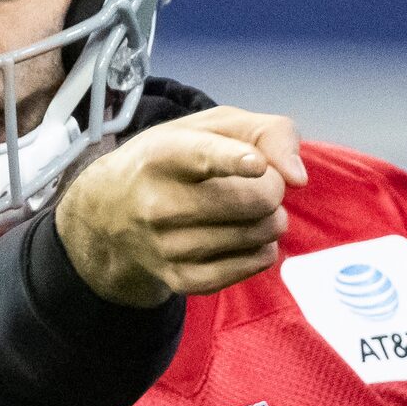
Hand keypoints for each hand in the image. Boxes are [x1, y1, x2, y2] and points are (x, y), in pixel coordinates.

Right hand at [53, 106, 307, 305]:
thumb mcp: (210, 126)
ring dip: (271, 221)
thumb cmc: (173, 160)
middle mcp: (157, 203)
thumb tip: (297, 178)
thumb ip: (266, 131)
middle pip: (252, 201)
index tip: (256, 164)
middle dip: (273, 190)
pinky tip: (254, 238)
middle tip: (262, 185)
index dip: (234, 160)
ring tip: (255, 211)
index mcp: (161, 155)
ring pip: (256, 234)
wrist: (109, 214)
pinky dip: (263, 251)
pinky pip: (247, 267)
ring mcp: (166, 246)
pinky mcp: (179, 279)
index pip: (201, 157)